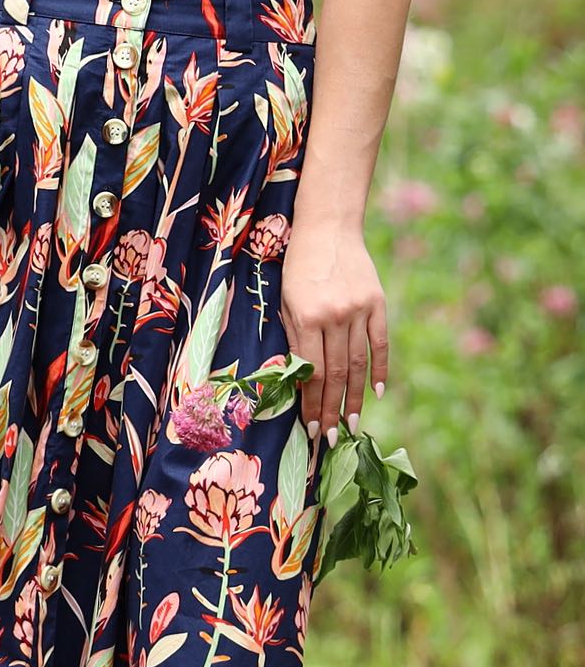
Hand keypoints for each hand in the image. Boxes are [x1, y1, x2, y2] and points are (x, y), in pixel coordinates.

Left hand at [278, 225, 388, 448]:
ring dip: (356, 399)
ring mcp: (359, 310)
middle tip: (330, 440)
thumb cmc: (298, 265)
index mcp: (307, 317)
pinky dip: (380, 369)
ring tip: (352, 426)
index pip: (312, 372)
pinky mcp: (378, 304)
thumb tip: (303, 380)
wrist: (328, 227)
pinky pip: (380, 344)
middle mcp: (335, 316)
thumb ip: (295, 337)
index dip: (312, 403)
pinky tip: (377, 392)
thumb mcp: (286, 300)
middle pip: (337, 374)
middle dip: (332, 410)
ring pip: (359, 365)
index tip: (311, 427)